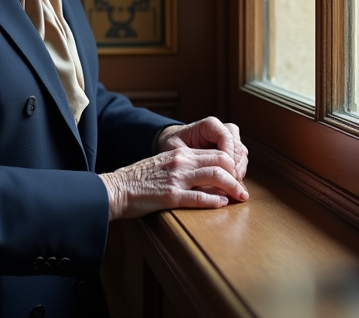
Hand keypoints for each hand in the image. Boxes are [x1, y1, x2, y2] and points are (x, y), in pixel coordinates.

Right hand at [99, 148, 248, 220]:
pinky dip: (214, 201)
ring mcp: (176, 178)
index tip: (237, 179)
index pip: (215, 153)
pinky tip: (222, 204)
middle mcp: (181, 162)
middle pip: (220, 162)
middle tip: (243, 190)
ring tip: (240, 197)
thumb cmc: (138, 179)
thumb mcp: (163, 164)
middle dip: (237, 176)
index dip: (231, 166)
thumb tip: (206, 175)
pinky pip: (199, 197)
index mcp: (179, 153)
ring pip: (215, 177)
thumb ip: (183, 165)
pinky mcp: (170, 196)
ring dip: (232, 188)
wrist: (116, 188)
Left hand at [154, 117, 248, 182]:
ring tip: (232, 185)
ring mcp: (229, 139)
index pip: (226, 137)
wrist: (174, 144)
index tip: (226, 174)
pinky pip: (241, 160)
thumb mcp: (174, 150)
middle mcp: (222, 129)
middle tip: (231, 183)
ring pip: (242, 153)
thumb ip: (188, 159)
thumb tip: (203, 177)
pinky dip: (238, 171)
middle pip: (237, 146)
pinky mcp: (231, 150)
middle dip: (236, 166)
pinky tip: (231, 183)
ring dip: (239, 170)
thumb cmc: (172, 145)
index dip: (229, 156)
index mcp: (209, 125)